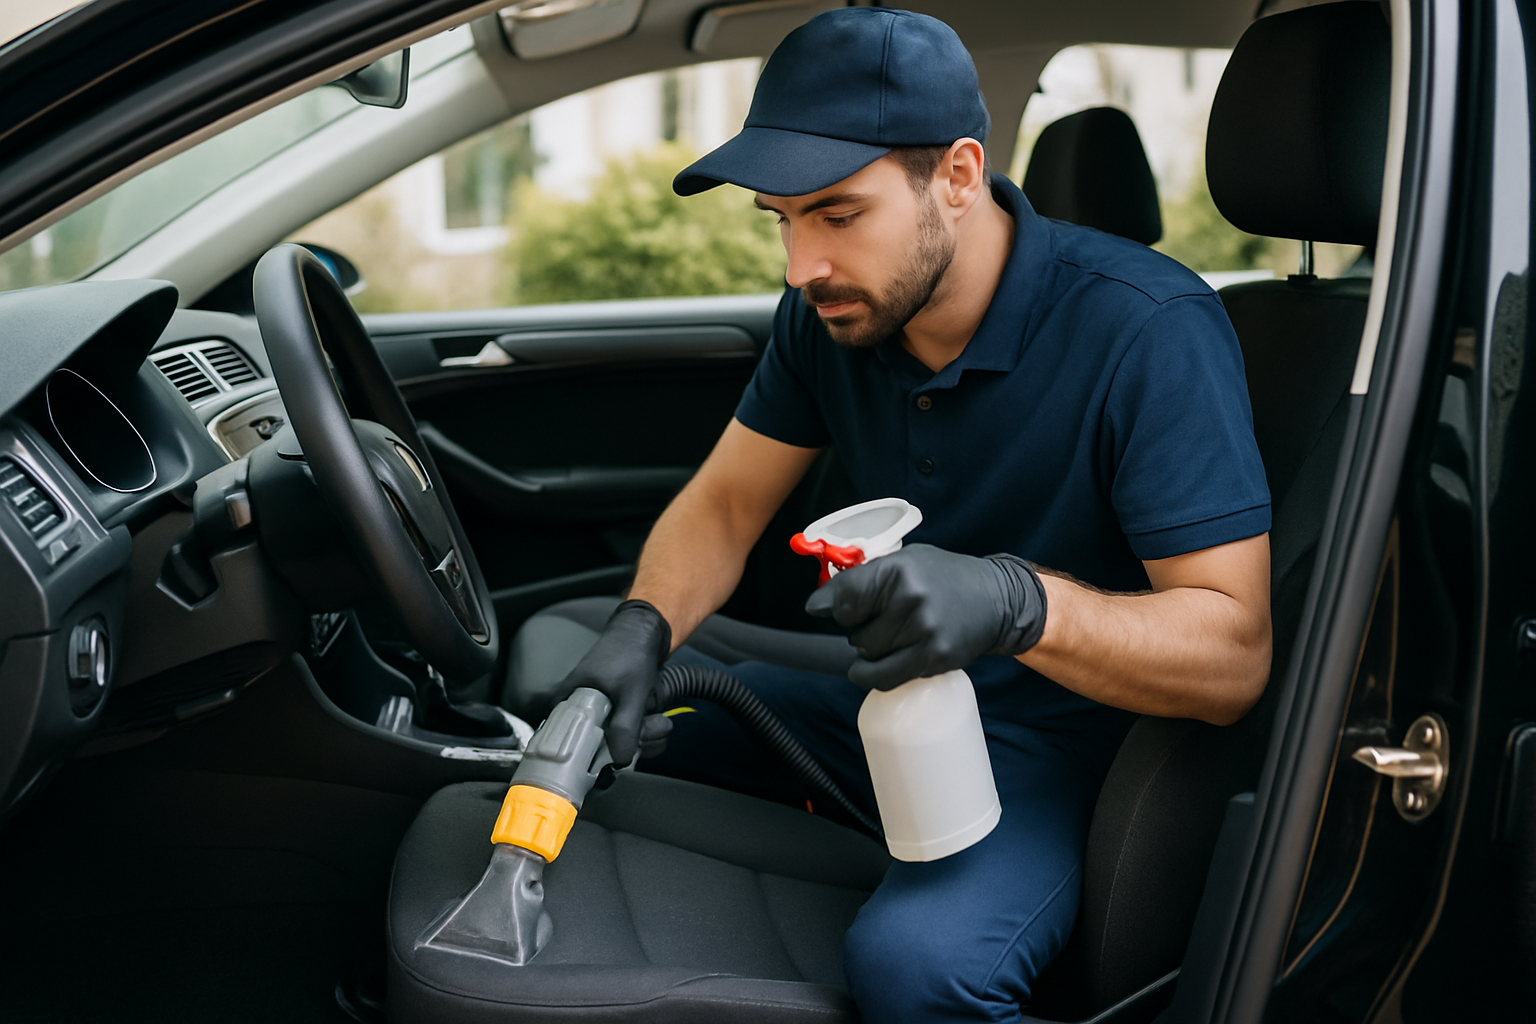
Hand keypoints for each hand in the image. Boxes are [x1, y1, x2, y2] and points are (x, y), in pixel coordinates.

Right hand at [556, 599, 671, 764]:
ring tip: (657, 720)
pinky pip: (627, 734)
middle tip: (648, 729)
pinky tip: (656, 721)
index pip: (568, 746)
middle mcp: (578, 711)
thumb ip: (625, 727)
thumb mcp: (630, 693)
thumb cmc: (630, 653)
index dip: (595, 759)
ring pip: (618, 743)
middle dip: (631, 745)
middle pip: (600, 749)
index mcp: (568, 704)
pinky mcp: (614, 714)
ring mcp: (598, 714)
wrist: (644, 630)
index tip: (618, 757)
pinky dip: (644, 732)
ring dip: (643, 738)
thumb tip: (620, 761)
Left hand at [804, 544, 1046, 689]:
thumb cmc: (944, 579)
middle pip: (853, 629)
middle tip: (881, 618)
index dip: (829, 604)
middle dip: (858, 626)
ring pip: (868, 652)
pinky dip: (868, 675)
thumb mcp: (907, 562)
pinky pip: (883, 677)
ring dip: (870, 648)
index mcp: (899, 569)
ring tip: (893, 634)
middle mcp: (910, 598)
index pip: (844, 596)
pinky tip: (867, 668)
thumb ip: (864, 578)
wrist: (995, 599)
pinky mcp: (932, 657)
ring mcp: (923, 630)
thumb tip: (817, 605)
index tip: (822, 608)